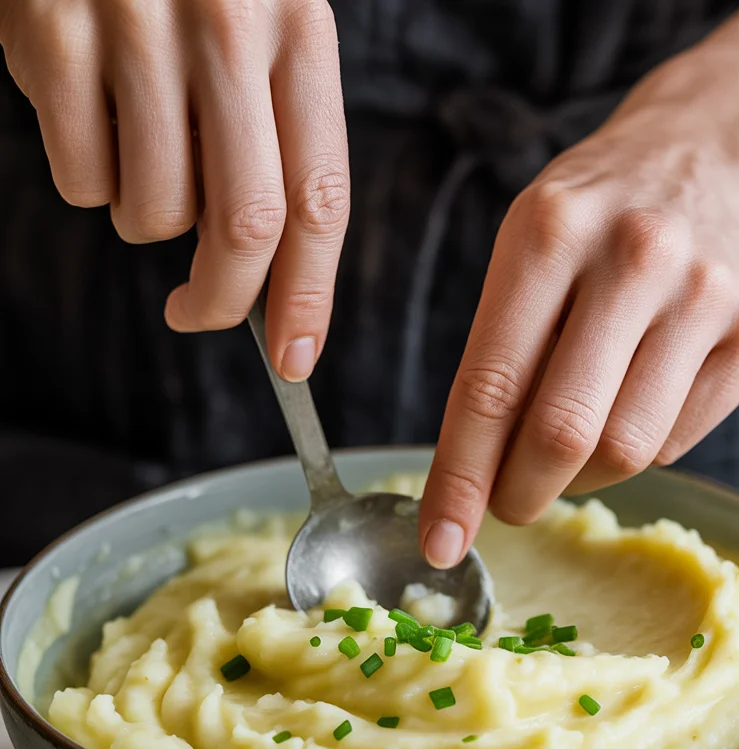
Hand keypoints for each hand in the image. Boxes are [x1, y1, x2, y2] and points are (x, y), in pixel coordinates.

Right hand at [0, 0, 348, 378]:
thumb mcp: (262, 28)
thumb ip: (276, 138)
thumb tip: (263, 276)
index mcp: (299, 31)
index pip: (320, 200)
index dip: (310, 297)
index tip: (296, 358)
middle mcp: (226, 26)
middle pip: (243, 227)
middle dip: (222, 301)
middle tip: (195, 313)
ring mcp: (134, 25)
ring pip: (153, 212)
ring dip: (148, 221)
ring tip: (142, 155)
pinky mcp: (51, 32)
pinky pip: (81, 178)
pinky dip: (89, 179)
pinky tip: (93, 116)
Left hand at [419, 87, 738, 568]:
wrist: (700, 158)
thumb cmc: (587, 224)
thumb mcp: (521, 256)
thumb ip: (496, 361)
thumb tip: (472, 489)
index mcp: (551, 230)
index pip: (491, 386)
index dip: (460, 479)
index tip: (439, 543)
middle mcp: (637, 255)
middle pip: (565, 432)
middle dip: (520, 493)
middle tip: (506, 505)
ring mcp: (708, 293)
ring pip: (627, 450)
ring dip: (579, 478)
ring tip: (564, 451)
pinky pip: (677, 442)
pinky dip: (637, 451)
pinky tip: (626, 406)